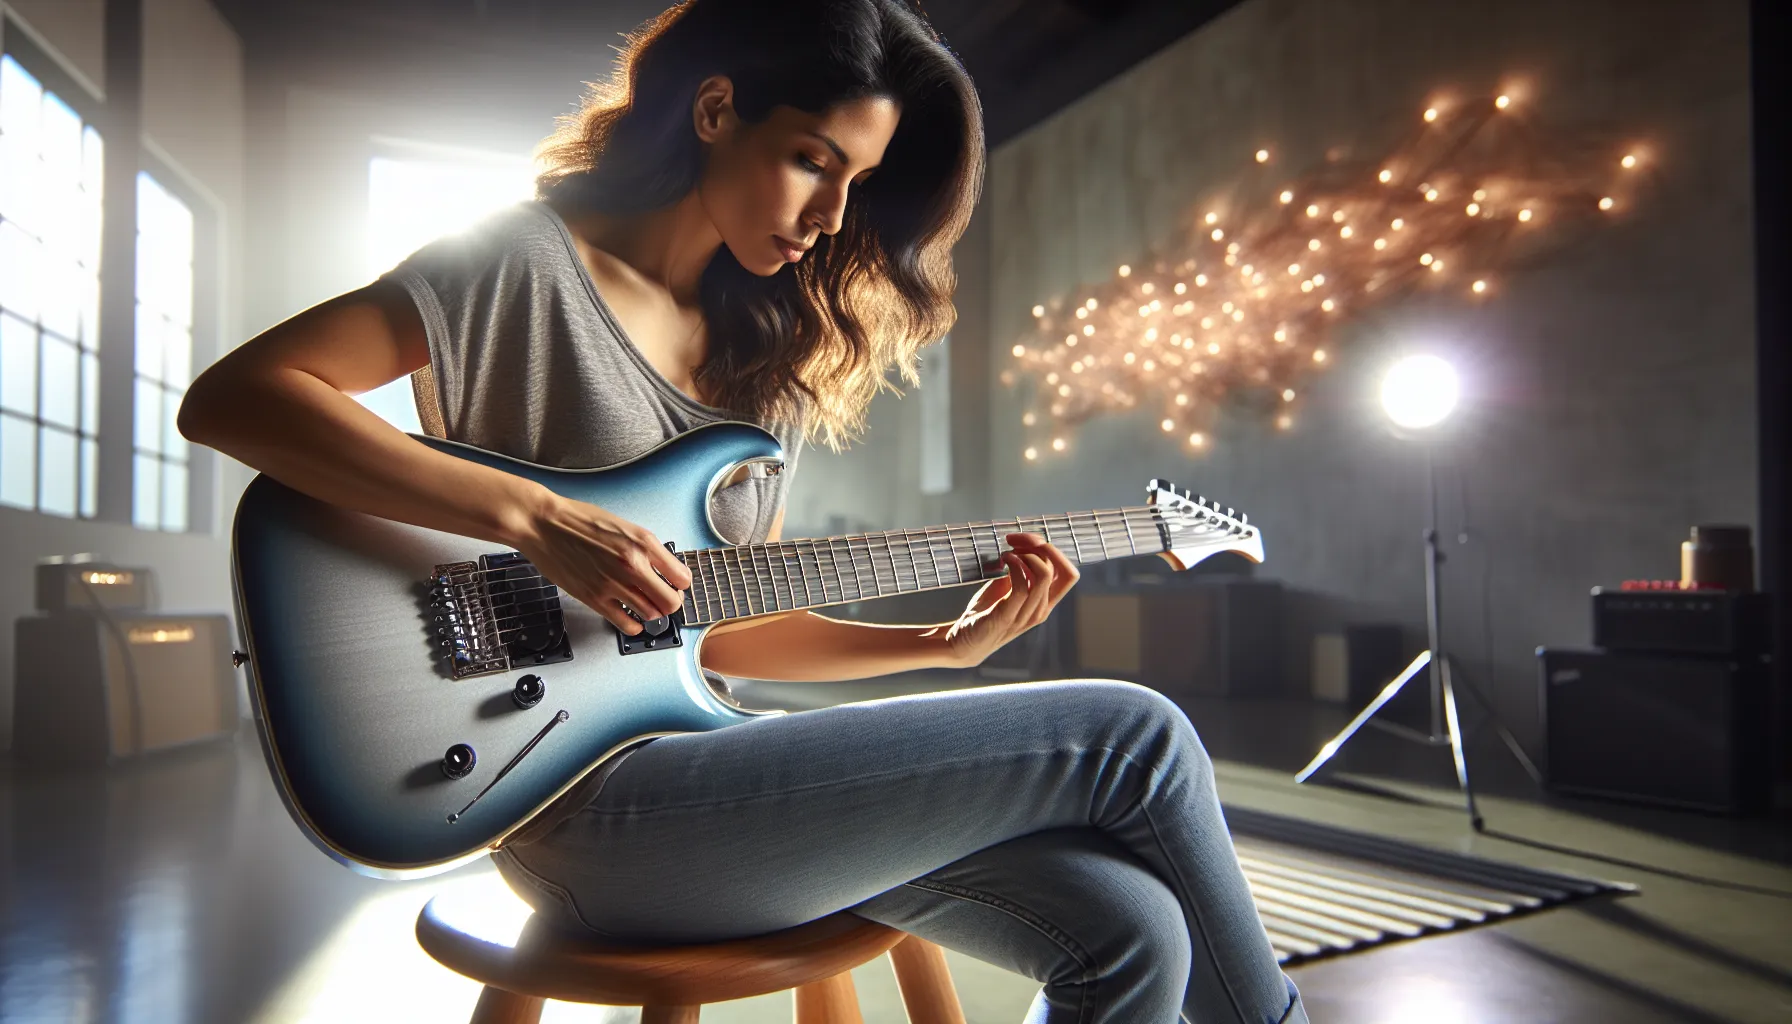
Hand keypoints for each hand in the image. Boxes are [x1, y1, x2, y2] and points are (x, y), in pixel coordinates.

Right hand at [507, 491, 691, 635]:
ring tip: (645, 604)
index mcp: (643, 543)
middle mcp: (632, 565)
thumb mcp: (624, 526)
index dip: (680, 583)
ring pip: (651, 615)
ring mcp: (613, 585)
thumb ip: (646, 548)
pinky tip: (629, 615)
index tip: (674, 583)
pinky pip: (627, 624)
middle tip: (663, 597)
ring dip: (652, 612)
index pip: (682, 577)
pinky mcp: (594, 599)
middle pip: (671, 602)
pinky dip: (634, 624)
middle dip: (670, 601)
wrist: (543, 524)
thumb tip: (666, 569)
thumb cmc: (578, 521)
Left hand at [940, 533, 1079, 667]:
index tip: (1029, 540)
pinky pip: (1022, 585)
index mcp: (1045, 603)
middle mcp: (1041, 610)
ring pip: (1044, 574)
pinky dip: (1014, 565)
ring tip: (1006, 553)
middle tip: (1014, 541)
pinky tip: (1003, 560)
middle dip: (1038, 546)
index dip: (1054, 551)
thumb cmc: (986, 613)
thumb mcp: (1007, 588)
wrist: (963, 642)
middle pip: (1059, 569)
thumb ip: (1020, 572)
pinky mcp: (1007, 616)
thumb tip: (1023, 546)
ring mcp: (1026, 615)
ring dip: (1024, 554)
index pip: (1069, 574)